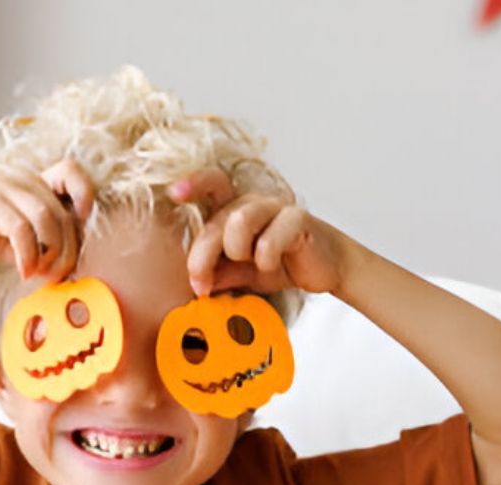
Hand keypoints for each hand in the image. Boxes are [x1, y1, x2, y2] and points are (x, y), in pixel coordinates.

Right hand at [0, 159, 95, 280]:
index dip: (85, 196)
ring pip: (49, 220)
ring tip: (39, 274)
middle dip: (68, 251)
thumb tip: (63, 270)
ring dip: (52, 254)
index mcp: (33, 184)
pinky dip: (29, 256)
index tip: (80, 227)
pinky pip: (23, 230)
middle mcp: (24, 182)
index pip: (72, 173)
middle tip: (55, 275)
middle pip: (65, 214)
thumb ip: (39, 244)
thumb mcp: (12, 235)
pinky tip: (23, 271)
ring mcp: (7, 190)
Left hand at [171, 169, 347, 297]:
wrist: (326, 268)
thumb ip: (219, 274)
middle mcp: (253, 203)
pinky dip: (266, 258)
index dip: (193, 184)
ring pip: (239, 221)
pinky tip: (272, 265)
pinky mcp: (298, 219)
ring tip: (251, 264)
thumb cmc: (282, 264)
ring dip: (237, 250)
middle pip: (216, 221)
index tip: (173, 193)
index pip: (211, 186)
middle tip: (201, 285)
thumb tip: (195, 285)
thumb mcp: (242, 273)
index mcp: (235, 209)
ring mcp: (276, 207)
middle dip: (202, 257)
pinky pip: (270, 239)